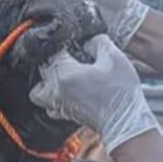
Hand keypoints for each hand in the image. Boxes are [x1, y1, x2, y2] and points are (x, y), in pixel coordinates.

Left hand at [29, 35, 161, 153]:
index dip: (64, 45)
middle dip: (53, 60)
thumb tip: (89, 40)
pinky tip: (65, 91)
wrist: (125, 121)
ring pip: (38, 91)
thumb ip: (98, 42)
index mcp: (65, 74)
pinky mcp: (64, 114)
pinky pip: (47, 106)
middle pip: (42, 69)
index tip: (74, 44)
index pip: (53, 52)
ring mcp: (58, 104)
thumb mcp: (114, 57)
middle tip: (70, 57)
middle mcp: (56, 90)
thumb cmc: (120, 93)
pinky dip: (51, 98)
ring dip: (45, 81)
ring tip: (61, 75)